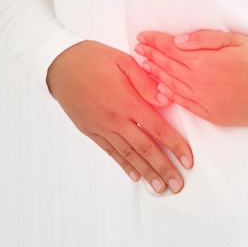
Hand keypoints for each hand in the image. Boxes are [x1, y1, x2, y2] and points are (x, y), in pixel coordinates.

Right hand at [46, 40, 192, 193]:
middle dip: (164, 168)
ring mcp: (102, 127)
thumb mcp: (124, 62)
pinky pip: (111, 152)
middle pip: (145, 149)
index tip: (187, 160)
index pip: (157, 129)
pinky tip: (135, 175)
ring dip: (146, 173)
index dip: (175, 146)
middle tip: (177, 184)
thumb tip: (166, 100)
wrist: (59, 64)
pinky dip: (124, 165)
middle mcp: (116, 120)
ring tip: (160, 187)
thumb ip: (146, 82)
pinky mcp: (91, 130)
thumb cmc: (93, 59)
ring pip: (129, 155)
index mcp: (128, 102)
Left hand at [133, 29, 247, 127]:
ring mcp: (204, 101)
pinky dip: (171, 95)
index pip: (172, 49)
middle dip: (151, 56)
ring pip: (173, 86)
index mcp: (205, 62)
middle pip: (168, 67)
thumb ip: (205, 40)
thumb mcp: (236, 41)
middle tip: (138, 49)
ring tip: (144, 66)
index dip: (156, 42)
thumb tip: (180, 41)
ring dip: (156, 75)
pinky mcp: (211, 115)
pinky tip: (162, 89)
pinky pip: (185, 104)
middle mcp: (200, 83)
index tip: (143, 37)